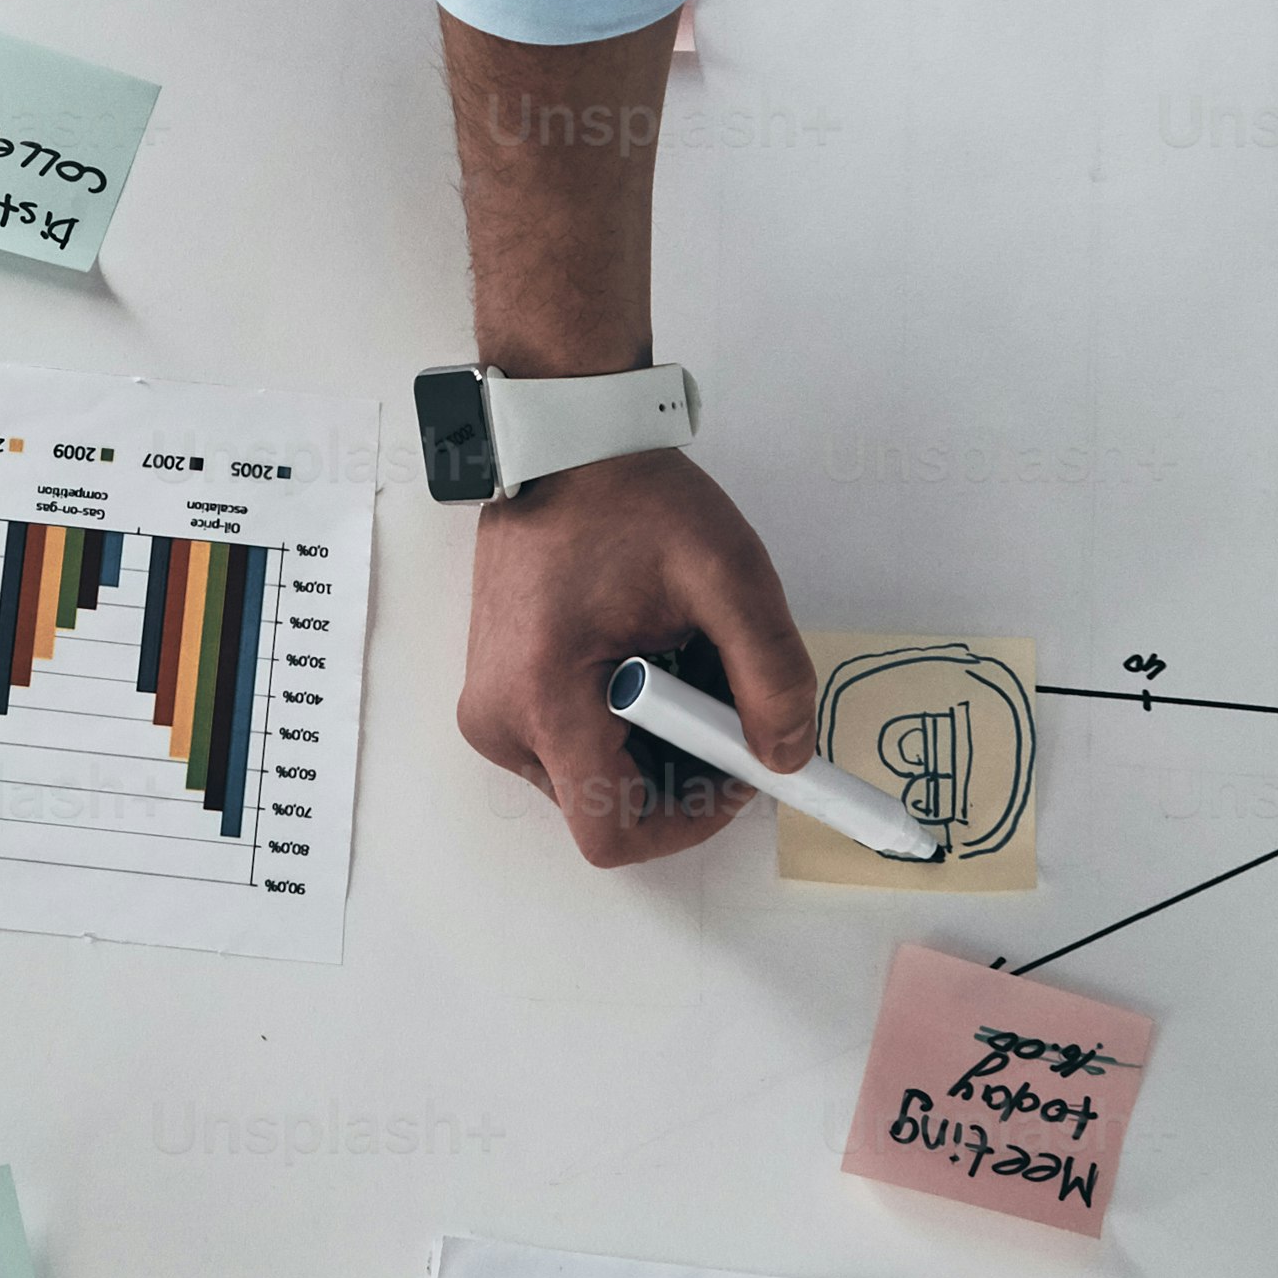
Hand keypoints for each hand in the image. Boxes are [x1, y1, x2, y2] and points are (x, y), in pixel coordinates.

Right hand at [452, 453, 818, 868]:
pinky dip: (625, 723)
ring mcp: (492, 709)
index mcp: (543, 697)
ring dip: (656, 747)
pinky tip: (649, 658)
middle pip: (607, 808)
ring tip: (684, 662)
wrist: (562, 445)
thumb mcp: (728, 577)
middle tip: (726, 701)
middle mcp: (500, 719)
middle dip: (682, 772)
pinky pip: (570, 746)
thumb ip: (771, 674)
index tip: (740, 774)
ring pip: (592, 780)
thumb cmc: (631, 501)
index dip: (690, 821)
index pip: (612, 832)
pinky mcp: (497, 694)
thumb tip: (786, 756)